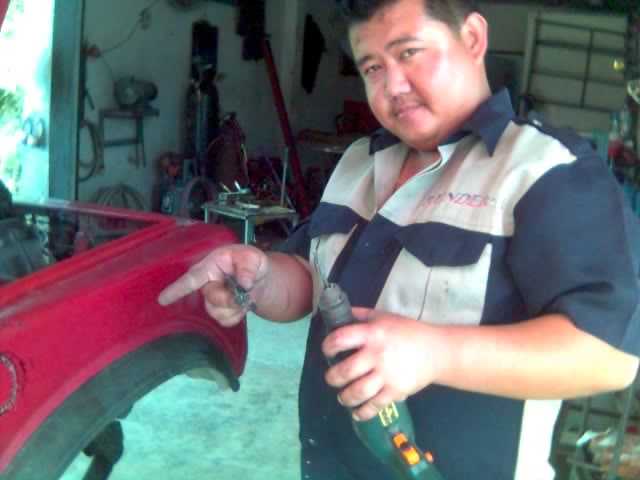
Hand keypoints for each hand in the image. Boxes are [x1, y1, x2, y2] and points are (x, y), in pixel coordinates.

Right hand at [157, 244, 268, 326]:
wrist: (261, 279)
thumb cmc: (252, 262)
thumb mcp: (253, 257)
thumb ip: (248, 269)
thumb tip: (244, 285)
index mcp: (211, 266)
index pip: (192, 279)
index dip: (177, 289)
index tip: (162, 300)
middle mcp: (207, 283)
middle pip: (210, 299)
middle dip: (229, 299)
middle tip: (246, 291)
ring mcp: (212, 299)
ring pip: (216, 312)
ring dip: (235, 308)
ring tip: (246, 296)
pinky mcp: (219, 311)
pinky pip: (225, 321)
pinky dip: (237, 316)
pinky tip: (243, 305)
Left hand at [322, 307, 438, 420]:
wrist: (437, 351)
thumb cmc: (408, 332)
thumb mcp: (384, 317)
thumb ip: (361, 315)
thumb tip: (340, 313)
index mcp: (372, 334)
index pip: (340, 339)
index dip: (328, 347)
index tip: (327, 352)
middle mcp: (376, 354)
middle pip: (345, 371)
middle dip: (332, 378)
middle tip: (332, 378)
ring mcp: (386, 375)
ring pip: (357, 391)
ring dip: (344, 397)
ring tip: (342, 396)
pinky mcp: (395, 391)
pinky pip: (374, 405)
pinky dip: (363, 412)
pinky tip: (357, 412)